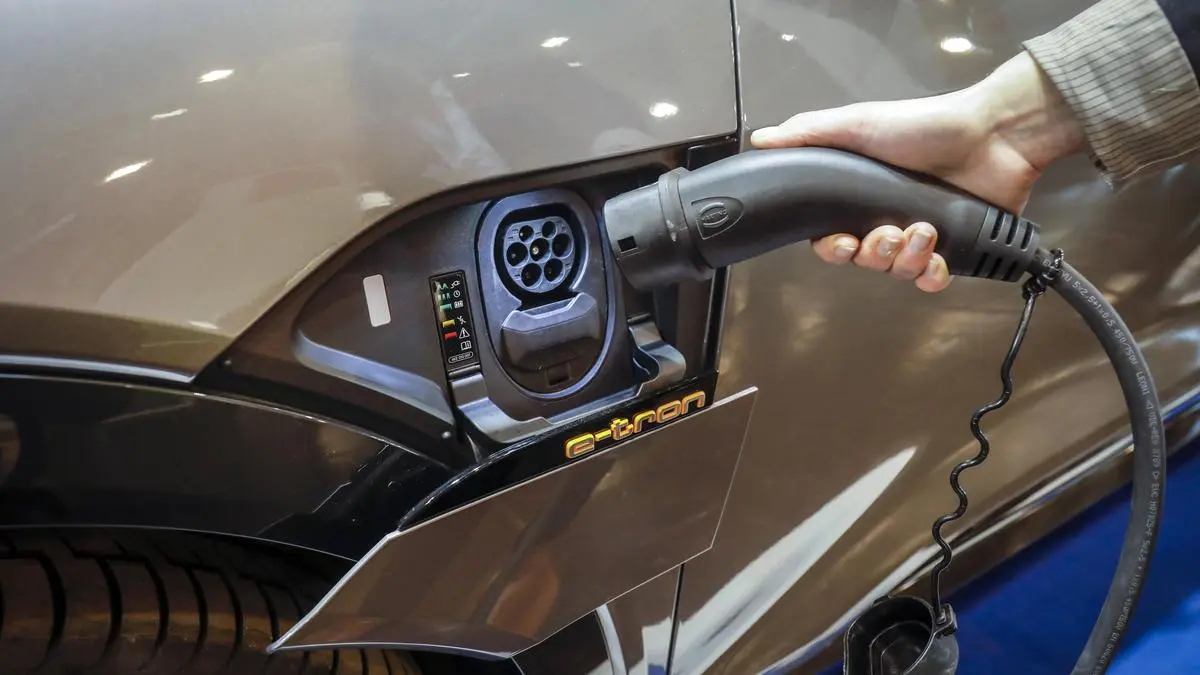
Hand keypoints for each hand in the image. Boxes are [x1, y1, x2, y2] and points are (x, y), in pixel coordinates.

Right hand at [750, 52, 1084, 291]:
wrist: (992, 136)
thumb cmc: (926, 127)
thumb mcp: (858, 124)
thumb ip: (808, 134)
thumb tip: (762, 140)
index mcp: (862, 197)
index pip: (831, 238)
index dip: (833, 249)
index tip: (843, 243)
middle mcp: (888, 218)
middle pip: (864, 261)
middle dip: (873, 254)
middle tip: (888, 234)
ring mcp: (921, 236)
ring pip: (897, 272)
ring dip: (907, 259)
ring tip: (924, 232)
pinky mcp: (954, 248)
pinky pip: (932, 280)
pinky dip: (931, 275)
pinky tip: (937, 258)